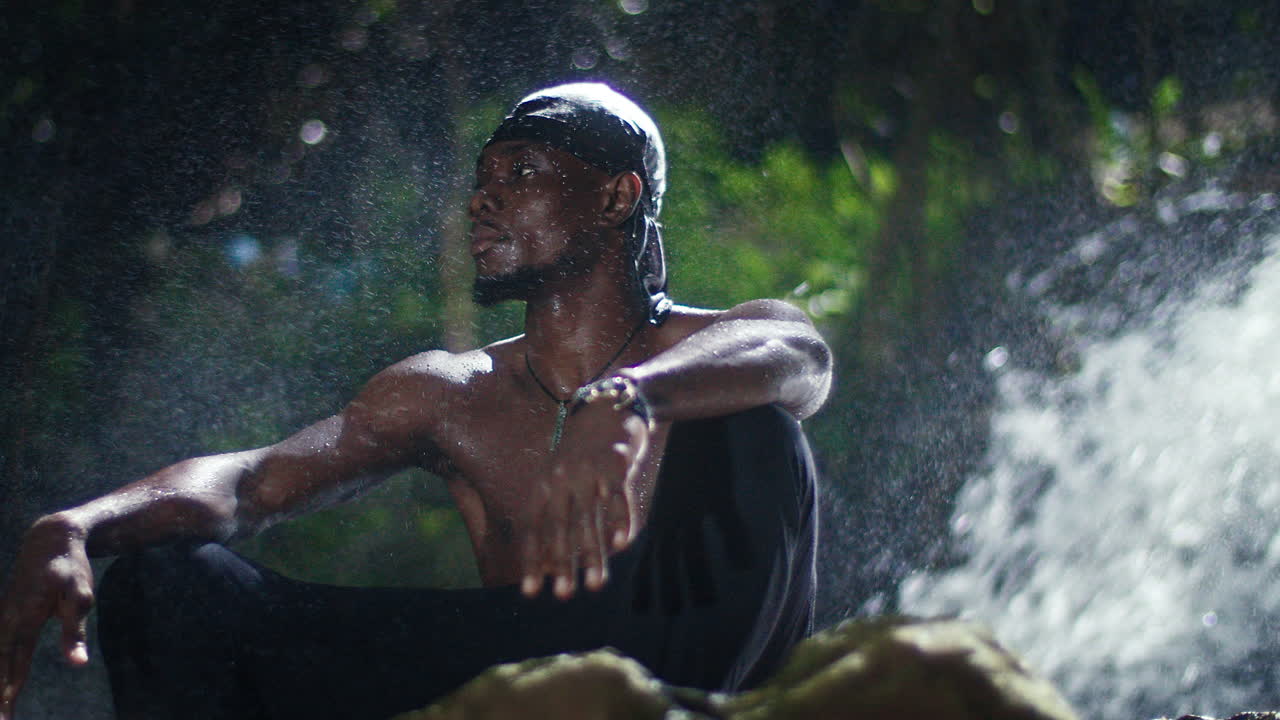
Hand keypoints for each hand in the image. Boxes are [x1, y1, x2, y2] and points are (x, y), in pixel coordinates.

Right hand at [0, 516, 94, 719]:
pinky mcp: (6, 614)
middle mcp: (8, 618)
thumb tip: (77, 663)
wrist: (51, 539)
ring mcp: (4, 615)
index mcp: (26, 616)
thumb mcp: (80, 597)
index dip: (10, 688)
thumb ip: (74, 632)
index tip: (6, 712)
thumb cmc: (70, 568)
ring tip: (0, 709)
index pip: (16, 661)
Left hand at [519, 401, 650, 599]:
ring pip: (589, 519)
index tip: (531, 592)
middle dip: (561, 564)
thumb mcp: (559, 475)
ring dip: (593, 554)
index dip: (531, 560)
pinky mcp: (615, 463)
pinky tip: (620, 545)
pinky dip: (619, 522)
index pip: (533, 527)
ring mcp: (587, 469)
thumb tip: (548, 561)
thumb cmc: (582, 452)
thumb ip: (555, 514)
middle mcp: (561, 477)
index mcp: (543, 483)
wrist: (608, 405)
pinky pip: (617, 498)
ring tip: (595, 584)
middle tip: (564, 595)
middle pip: (560, 527)